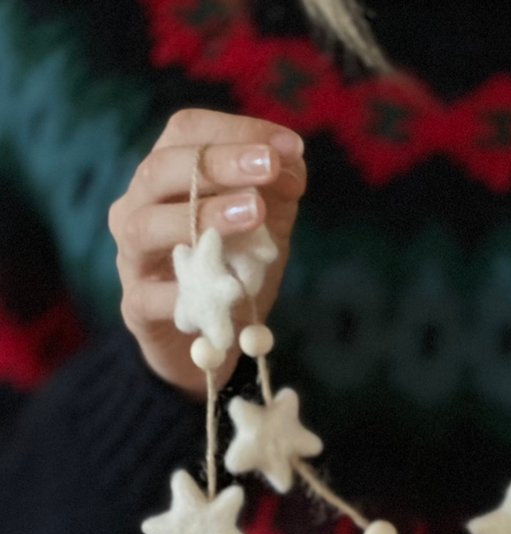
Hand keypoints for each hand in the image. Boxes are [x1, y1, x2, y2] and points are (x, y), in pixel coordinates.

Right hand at [108, 109, 306, 398]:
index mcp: (167, 176)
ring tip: (254, 212)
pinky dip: (187, 290)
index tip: (288, 147)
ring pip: (146, 225)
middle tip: (270, 166)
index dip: (236, 131)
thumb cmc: (233, 270)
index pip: (187, 132)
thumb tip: (292, 162)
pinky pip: (152, 295)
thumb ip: (277, 192)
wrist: (212, 338)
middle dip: (220, 162)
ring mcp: (131, 257)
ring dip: (203, 214)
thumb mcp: (266, 226)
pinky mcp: (136, 307)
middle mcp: (138, 207)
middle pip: (163, 169)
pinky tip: (224, 288)